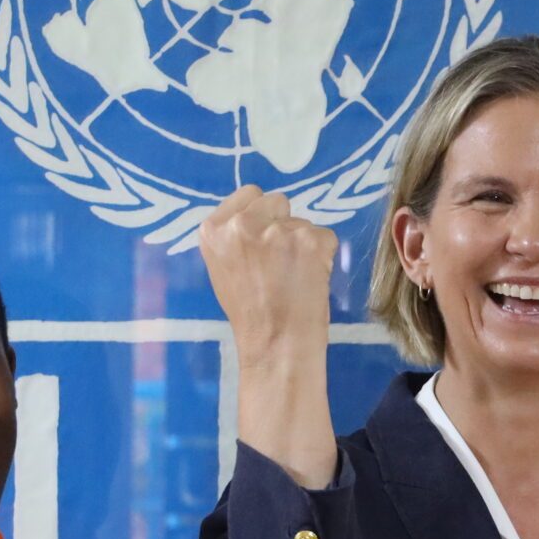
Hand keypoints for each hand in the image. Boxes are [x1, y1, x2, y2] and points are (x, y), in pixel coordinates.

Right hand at [201, 186, 335, 361]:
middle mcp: (242, 223)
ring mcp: (277, 231)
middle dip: (283, 223)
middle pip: (277, 200)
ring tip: (295, 276)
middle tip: (281, 259)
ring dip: (303, 243)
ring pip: (302, 222)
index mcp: (214, 229)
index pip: (249, 194)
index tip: (263, 238)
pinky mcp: (309, 240)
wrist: (276, 344)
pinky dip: (323, 255)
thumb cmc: (249, 313)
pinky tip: (311, 279)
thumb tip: (261, 219)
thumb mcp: (224, 268)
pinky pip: (325, 236)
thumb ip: (236, 238)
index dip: (262, 215)